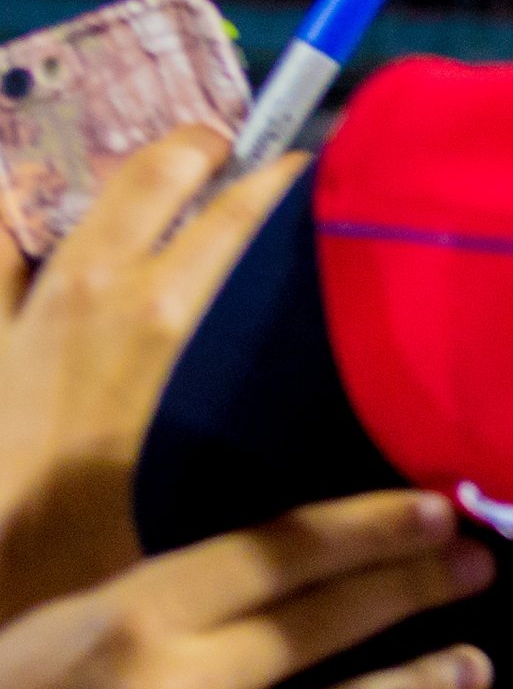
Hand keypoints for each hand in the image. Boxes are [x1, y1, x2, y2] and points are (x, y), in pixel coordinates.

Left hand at [0, 124, 309, 621]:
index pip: (233, 219)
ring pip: (76, 200)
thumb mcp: (197, 494)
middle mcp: (94, 290)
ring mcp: (27, 300)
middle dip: (197, 147)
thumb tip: (307, 423)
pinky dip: (11, 216)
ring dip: (120, 175)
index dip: (272, 180)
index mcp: (162, 324)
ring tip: (156, 171)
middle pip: (154, 181)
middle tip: (230, 144)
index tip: (304, 164)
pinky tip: (20, 204)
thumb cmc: (97, 544)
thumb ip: (241, 438)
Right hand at [0, 489, 494, 688]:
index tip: (439, 510)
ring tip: (474, 661)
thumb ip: (181, 595)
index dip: (370, 528)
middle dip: (414, 587)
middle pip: (322, 623)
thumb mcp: (75, 617)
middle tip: (481, 566)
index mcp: (132, 615)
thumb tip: (300, 563)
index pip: (279, 555)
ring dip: (419, 681)